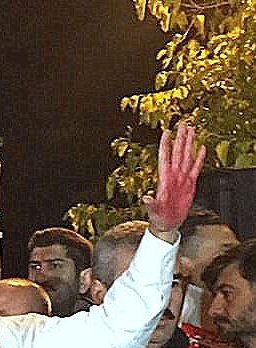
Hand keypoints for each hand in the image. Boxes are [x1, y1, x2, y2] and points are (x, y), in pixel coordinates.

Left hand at [143, 122, 205, 239]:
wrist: (167, 223)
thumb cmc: (158, 216)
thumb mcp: (153, 210)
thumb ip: (150, 203)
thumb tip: (146, 198)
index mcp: (164, 179)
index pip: (164, 157)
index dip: (165, 145)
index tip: (166, 132)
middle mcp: (173, 175)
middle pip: (177, 152)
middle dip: (180, 138)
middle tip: (183, 124)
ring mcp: (181, 178)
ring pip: (187, 156)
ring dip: (189, 143)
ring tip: (192, 130)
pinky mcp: (189, 184)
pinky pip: (195, 168)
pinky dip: (199, 158)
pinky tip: (201, 148)